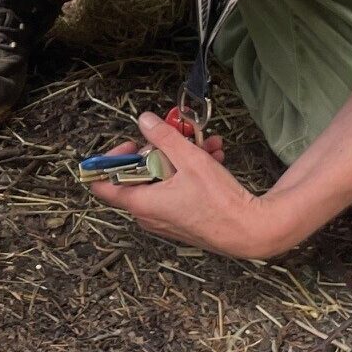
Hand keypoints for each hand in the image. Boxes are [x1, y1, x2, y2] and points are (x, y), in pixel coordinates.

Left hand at [87, 111, 299, 258]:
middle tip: (177, 138)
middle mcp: (147, 215)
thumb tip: (144, 120)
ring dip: (181, 158)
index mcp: (140, 203)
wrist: (250, 231)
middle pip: (138, 175)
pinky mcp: (180, 219)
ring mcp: (164, 219)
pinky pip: (176, 190)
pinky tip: (213, 157)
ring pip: (163, 179)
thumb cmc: (219, 201)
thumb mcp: (189, 160)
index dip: (110, 160)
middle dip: (159, 150)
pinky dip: (190, 173)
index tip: (131, 144)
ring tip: (206, 144)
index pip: (102, 185)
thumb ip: (163, 138)